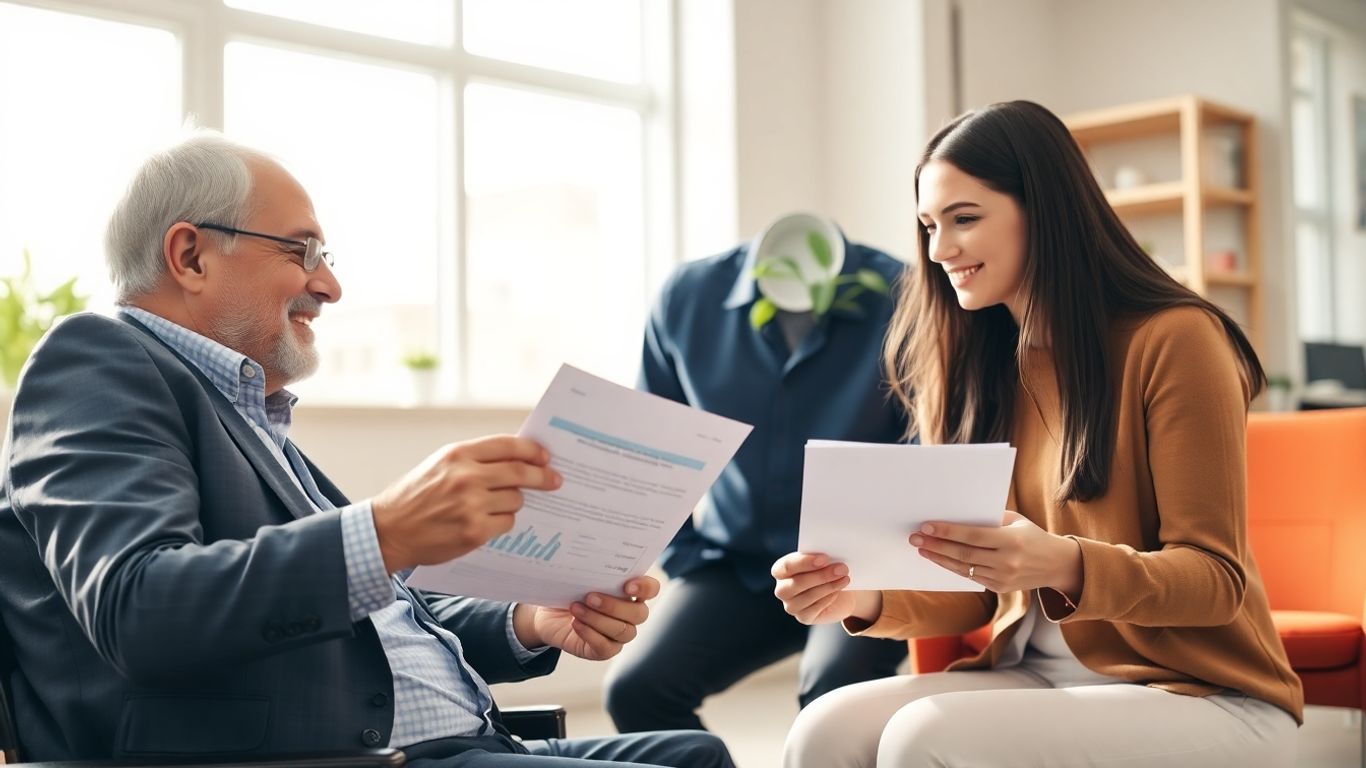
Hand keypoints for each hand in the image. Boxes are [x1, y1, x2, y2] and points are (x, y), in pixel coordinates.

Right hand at [370, 435, 561, 572]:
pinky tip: (487, 521)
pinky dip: (503, 522)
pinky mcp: (474, 531)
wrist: (389, 530)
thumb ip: (474, 459)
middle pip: (520, 472)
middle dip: (542, 476)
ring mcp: (471, 505)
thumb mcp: (440, 465)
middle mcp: (466, 477)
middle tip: (555, 480)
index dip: (532, 450)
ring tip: (499, 504)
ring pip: (515, 500)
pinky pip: (506, 523)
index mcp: (458, 454)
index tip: (545, 456)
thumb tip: (516, 458)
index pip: (508, 446)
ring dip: (515, 502)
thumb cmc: (415, 496)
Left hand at [515, 576, 659, 660]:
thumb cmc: (566, 591)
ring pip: (623, 631)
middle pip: (639, 613)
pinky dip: (590, 634)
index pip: (651, 589)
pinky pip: (606, 647)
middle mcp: (630, 614)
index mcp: (630, 591)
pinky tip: (575, 624)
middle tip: (590, 597)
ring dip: (598, 619)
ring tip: (576, 608)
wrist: (546, 614)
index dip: (645, 587)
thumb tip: (587, 558)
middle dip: (614, 605)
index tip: (627, 586)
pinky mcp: (604, 650)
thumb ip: (589, 568)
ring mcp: (619, 634)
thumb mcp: (576, 577)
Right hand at [772, 552, 880, 624]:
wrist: (838, 593)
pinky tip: (838, 591)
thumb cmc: (826, 570)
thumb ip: (821, 558)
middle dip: (821, 575)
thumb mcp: (823, 561)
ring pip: (809, 595)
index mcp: (781, 570)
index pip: (787, 566)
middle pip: (798, 582)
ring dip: (830, 586)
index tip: (825, 558)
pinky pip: (816, 608)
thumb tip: (833, 556)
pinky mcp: (803, 617)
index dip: (805, 562)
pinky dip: (829, 598)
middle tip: (842, 568)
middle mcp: (782, 589)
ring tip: (845, 578)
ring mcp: (791, 605)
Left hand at [911, 511, 1082, 597]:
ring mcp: (1003, 578)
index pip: (972, 536)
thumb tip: (956, 514)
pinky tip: (938, 559)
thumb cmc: (1031, 535)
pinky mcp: (1000, 588)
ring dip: (939, 558)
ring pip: (963, 569)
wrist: (1057, 564)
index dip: (948, 531)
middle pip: (963, 554)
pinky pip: (970, 577)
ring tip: (922, 548)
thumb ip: (989, 519)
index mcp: (1012, 541)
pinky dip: (952, 568)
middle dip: (936, 545)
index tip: (926, 526)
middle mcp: (1007, 562)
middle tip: (915, 537)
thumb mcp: (1015, 521)